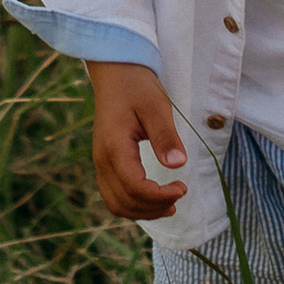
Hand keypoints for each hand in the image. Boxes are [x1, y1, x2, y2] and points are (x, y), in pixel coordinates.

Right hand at [91, 61, 186, 219]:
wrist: (114, 71)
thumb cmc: (136, 85)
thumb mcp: (156, 106)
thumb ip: (165, 136)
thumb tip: (178, 164)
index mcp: (114, 147)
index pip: (134, 187)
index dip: (160, 196)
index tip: (183, 187)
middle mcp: (102, 159)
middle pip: (124, 202)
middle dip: (153, 208)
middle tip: (179, 194)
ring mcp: (100, 162)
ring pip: (116, 203)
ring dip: (142, 211)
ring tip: (168, 205)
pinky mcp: (104, 161)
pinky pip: (113, 194)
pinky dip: (132, 204)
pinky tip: (152, 198)